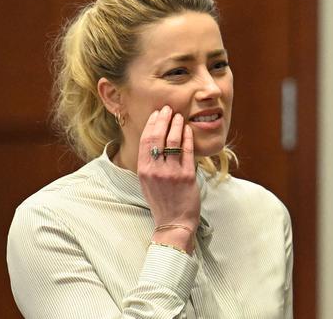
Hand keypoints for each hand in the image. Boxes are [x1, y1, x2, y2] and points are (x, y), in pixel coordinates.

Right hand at [137, 105, 198, 252]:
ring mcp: (171, 173)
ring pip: (173, 141)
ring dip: (176, 125)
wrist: (174, 222)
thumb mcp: (148, 182)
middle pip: (157, 137)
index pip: (145, 141)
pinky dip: (187, 138)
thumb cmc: (162, 202)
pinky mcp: (187, 176)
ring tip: (179, 116)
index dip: (151, 124)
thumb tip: (155, 141)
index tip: (156, 114)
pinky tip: (188, 130)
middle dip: (163, 119)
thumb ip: (150, 163)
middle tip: (168, 109)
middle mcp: (155, 170)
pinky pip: (187, 151)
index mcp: (143, 170)